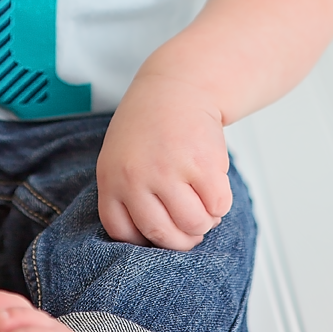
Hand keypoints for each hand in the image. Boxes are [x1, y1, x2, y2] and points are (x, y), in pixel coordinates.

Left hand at [96, 73, 231, 251]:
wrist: (176, 87)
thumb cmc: (149, 128)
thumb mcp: (120, 159)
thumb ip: (128, 197)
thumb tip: (154, 244)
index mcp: (110, 179)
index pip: (123, 234)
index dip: (146, 241)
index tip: (161, 232)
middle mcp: (135, 177)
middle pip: (163, 236)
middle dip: (183, 238)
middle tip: (191, 224)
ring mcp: (168, 170)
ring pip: (194, 225)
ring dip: (206, 220)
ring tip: (202, 200)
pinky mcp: (201, 164)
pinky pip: (219, 206)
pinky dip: (221, 202)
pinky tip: (213, 182)